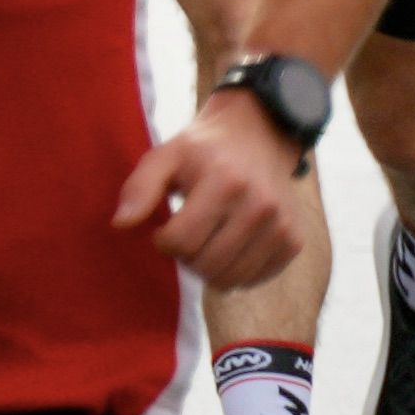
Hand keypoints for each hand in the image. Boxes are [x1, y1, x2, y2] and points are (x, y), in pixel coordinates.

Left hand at [113, 91, 309, 288]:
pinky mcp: (294, 240)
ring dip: (209, 268)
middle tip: (187, 233)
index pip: (181, 243)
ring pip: (229, 280)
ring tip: (207, 240)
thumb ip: (140, 187)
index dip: (164, 241)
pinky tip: (230, 246)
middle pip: (205, 265)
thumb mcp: (166, 155)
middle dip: (186, 256)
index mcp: (225, 182)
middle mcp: (259, 205)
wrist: (261, 134)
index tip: (166, 226)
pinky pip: (253, 280)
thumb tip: (120, 224)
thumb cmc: (204, 150)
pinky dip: (236, 272)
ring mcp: (281, 225)